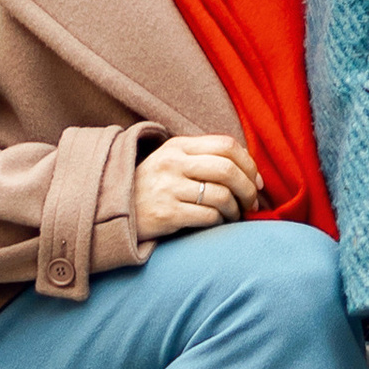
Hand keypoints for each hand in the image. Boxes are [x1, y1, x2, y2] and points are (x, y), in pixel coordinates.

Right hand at [132, 133, 259, 239]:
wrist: (111, 212)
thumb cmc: (153, 186)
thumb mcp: (173, 160)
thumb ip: (204, 157)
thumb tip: (249, 169)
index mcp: (179, 146)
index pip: (226, 145)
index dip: (249, 163)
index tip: (257, 181)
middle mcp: (173, 164)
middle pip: (227, 169)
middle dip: (248, 188)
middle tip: (253, 201)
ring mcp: (168, 189)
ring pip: (220, 195)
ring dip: (235, 208)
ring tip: (236, 214)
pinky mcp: (165, 215)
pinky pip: (206, 216)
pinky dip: (220, 221)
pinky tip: (220, 223)